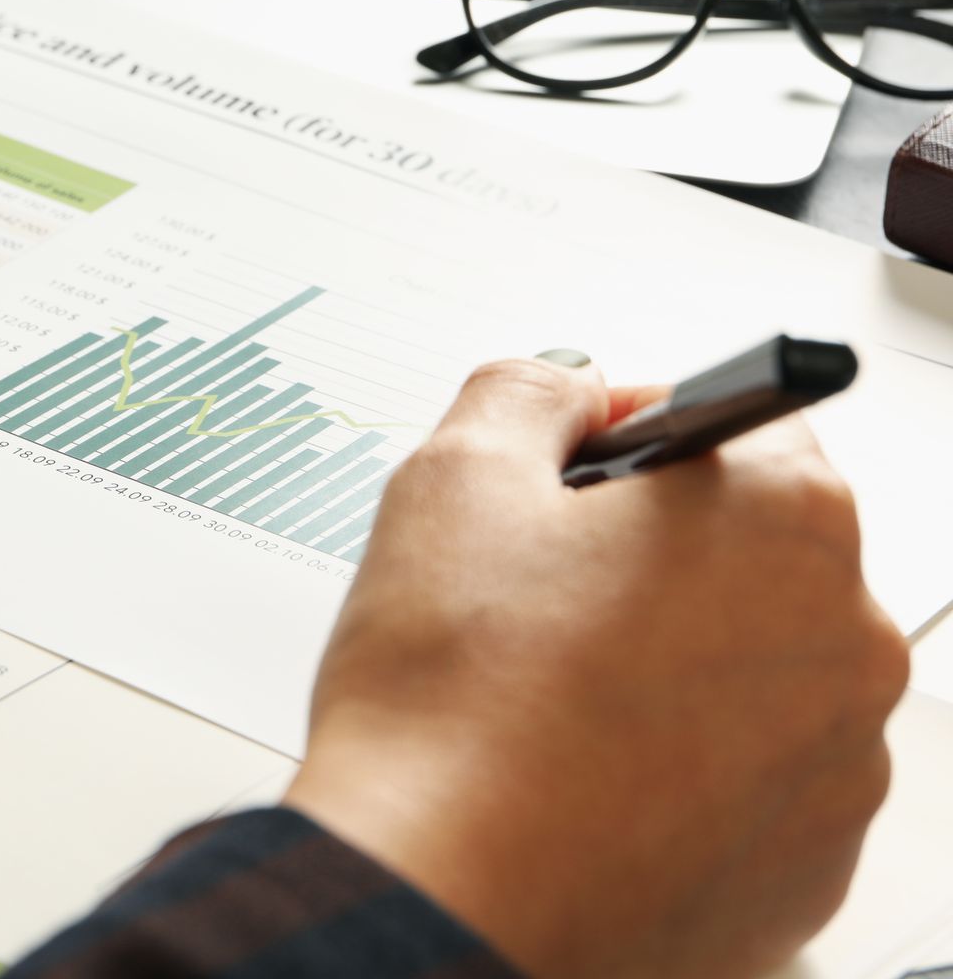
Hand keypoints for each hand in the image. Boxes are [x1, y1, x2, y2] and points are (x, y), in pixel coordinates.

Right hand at [283, 357, 907, 977]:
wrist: (437, 889)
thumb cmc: (450, 703)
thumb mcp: (454, 477)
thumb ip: (526, 392)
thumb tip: (562, 393)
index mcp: (784, 522)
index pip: (741, 423)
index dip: (633, 434)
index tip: (576, 468)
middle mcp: (844, 643)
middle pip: (751, 553)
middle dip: (652, 555)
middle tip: (537, 592)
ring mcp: (836, 768)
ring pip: (751, 671)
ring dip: (668, 663)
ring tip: (547, 694)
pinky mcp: (804, 869)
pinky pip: (749, 782)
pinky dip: (679, 767)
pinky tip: (581, 768)